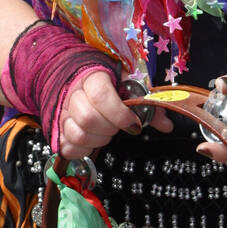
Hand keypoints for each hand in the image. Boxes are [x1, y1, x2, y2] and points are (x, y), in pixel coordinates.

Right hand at [58, 70, 173, 160]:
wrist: (82, 80)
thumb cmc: (110, 84)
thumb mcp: (130, 86)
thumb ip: (147, 104)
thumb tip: (167, 125)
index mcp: (92, 77)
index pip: (100, 95)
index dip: (120, 113)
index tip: (134, 123)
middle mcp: (73, 94)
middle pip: (88, 118)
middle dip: (110, 128)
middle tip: (120, 126)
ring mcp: (63, 113)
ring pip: (77, 134)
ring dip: (99, 139)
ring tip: (108, 132)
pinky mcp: (59, 130)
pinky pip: (68, 147)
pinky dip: (84, 150)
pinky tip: (94, 140)